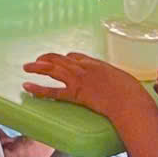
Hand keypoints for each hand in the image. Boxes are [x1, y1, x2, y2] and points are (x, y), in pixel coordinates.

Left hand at [25, 50, 151, 111]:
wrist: (129, 100)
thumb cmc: (131, 92)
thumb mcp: (122, 78)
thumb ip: (111, 78)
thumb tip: (114, 83)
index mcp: (95, 63)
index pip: (75, 56)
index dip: (65, 58)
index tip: (60, 59)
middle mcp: (83, 68)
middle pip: (59, 59)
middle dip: (46, 58)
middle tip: (37, 61)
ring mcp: (78, 79)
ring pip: (52, 69)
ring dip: (37, 67)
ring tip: (26, 67)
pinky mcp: (75, 93)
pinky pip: (53, 90)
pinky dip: (38, 89)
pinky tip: (28, 87)